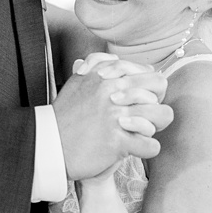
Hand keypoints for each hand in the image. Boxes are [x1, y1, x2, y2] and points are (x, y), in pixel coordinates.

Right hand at [55, 57, 171, 181]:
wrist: (49, 145)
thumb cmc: (66, 116)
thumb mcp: (79, 82)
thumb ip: (99, 69)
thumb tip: (117, 63)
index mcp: (106, 76)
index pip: (150, 74)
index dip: (151, 89)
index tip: (141, 101)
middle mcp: (113, 91)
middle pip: (160, 89)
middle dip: (155, 105)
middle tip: (141, 118)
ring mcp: (117, 116)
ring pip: (162, 114)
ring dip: (153, 126)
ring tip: (138, 133)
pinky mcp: (117, 141)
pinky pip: (152, 145)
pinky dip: (146, 149)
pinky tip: (133, 149)